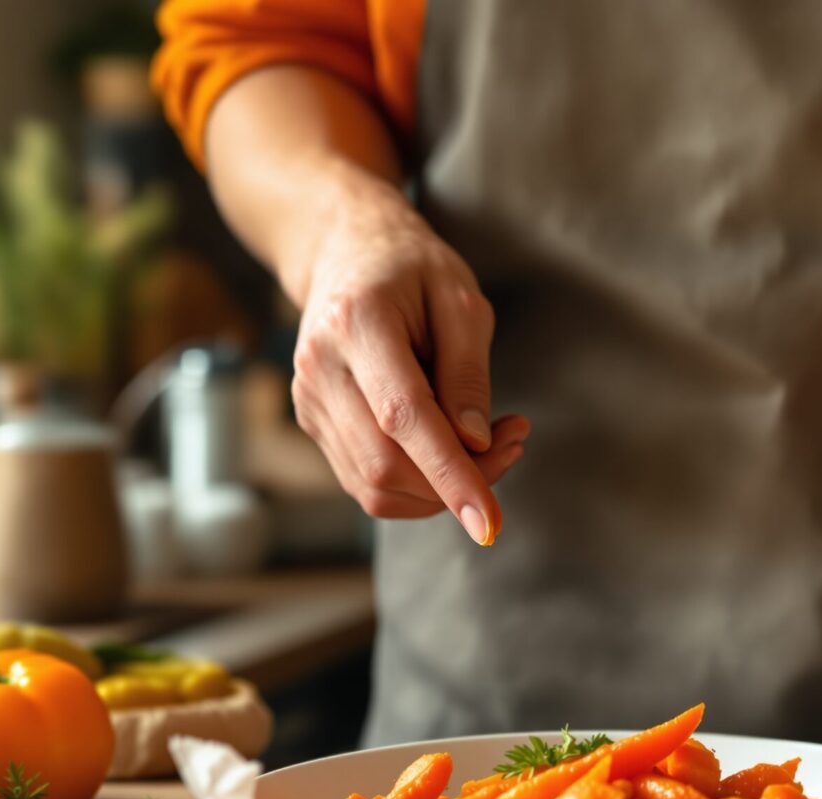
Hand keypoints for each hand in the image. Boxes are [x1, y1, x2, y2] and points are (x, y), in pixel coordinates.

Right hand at [290, 177, 527, 543]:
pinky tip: (450, 444)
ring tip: (489, 441)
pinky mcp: (313, 422)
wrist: (345, 250)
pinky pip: (365, 480)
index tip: (489, 524)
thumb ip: (468, 373)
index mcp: (357, 323)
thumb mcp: (461, 299)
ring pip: (373, 486)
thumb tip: (475, 444)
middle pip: (384, 465)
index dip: (450, 476)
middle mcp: (320, 368)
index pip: (403, 418)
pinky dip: (416, 481)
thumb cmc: (412, 269)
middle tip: (513, 443)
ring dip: (440, 486)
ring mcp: (308, 400)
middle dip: (457, 481)